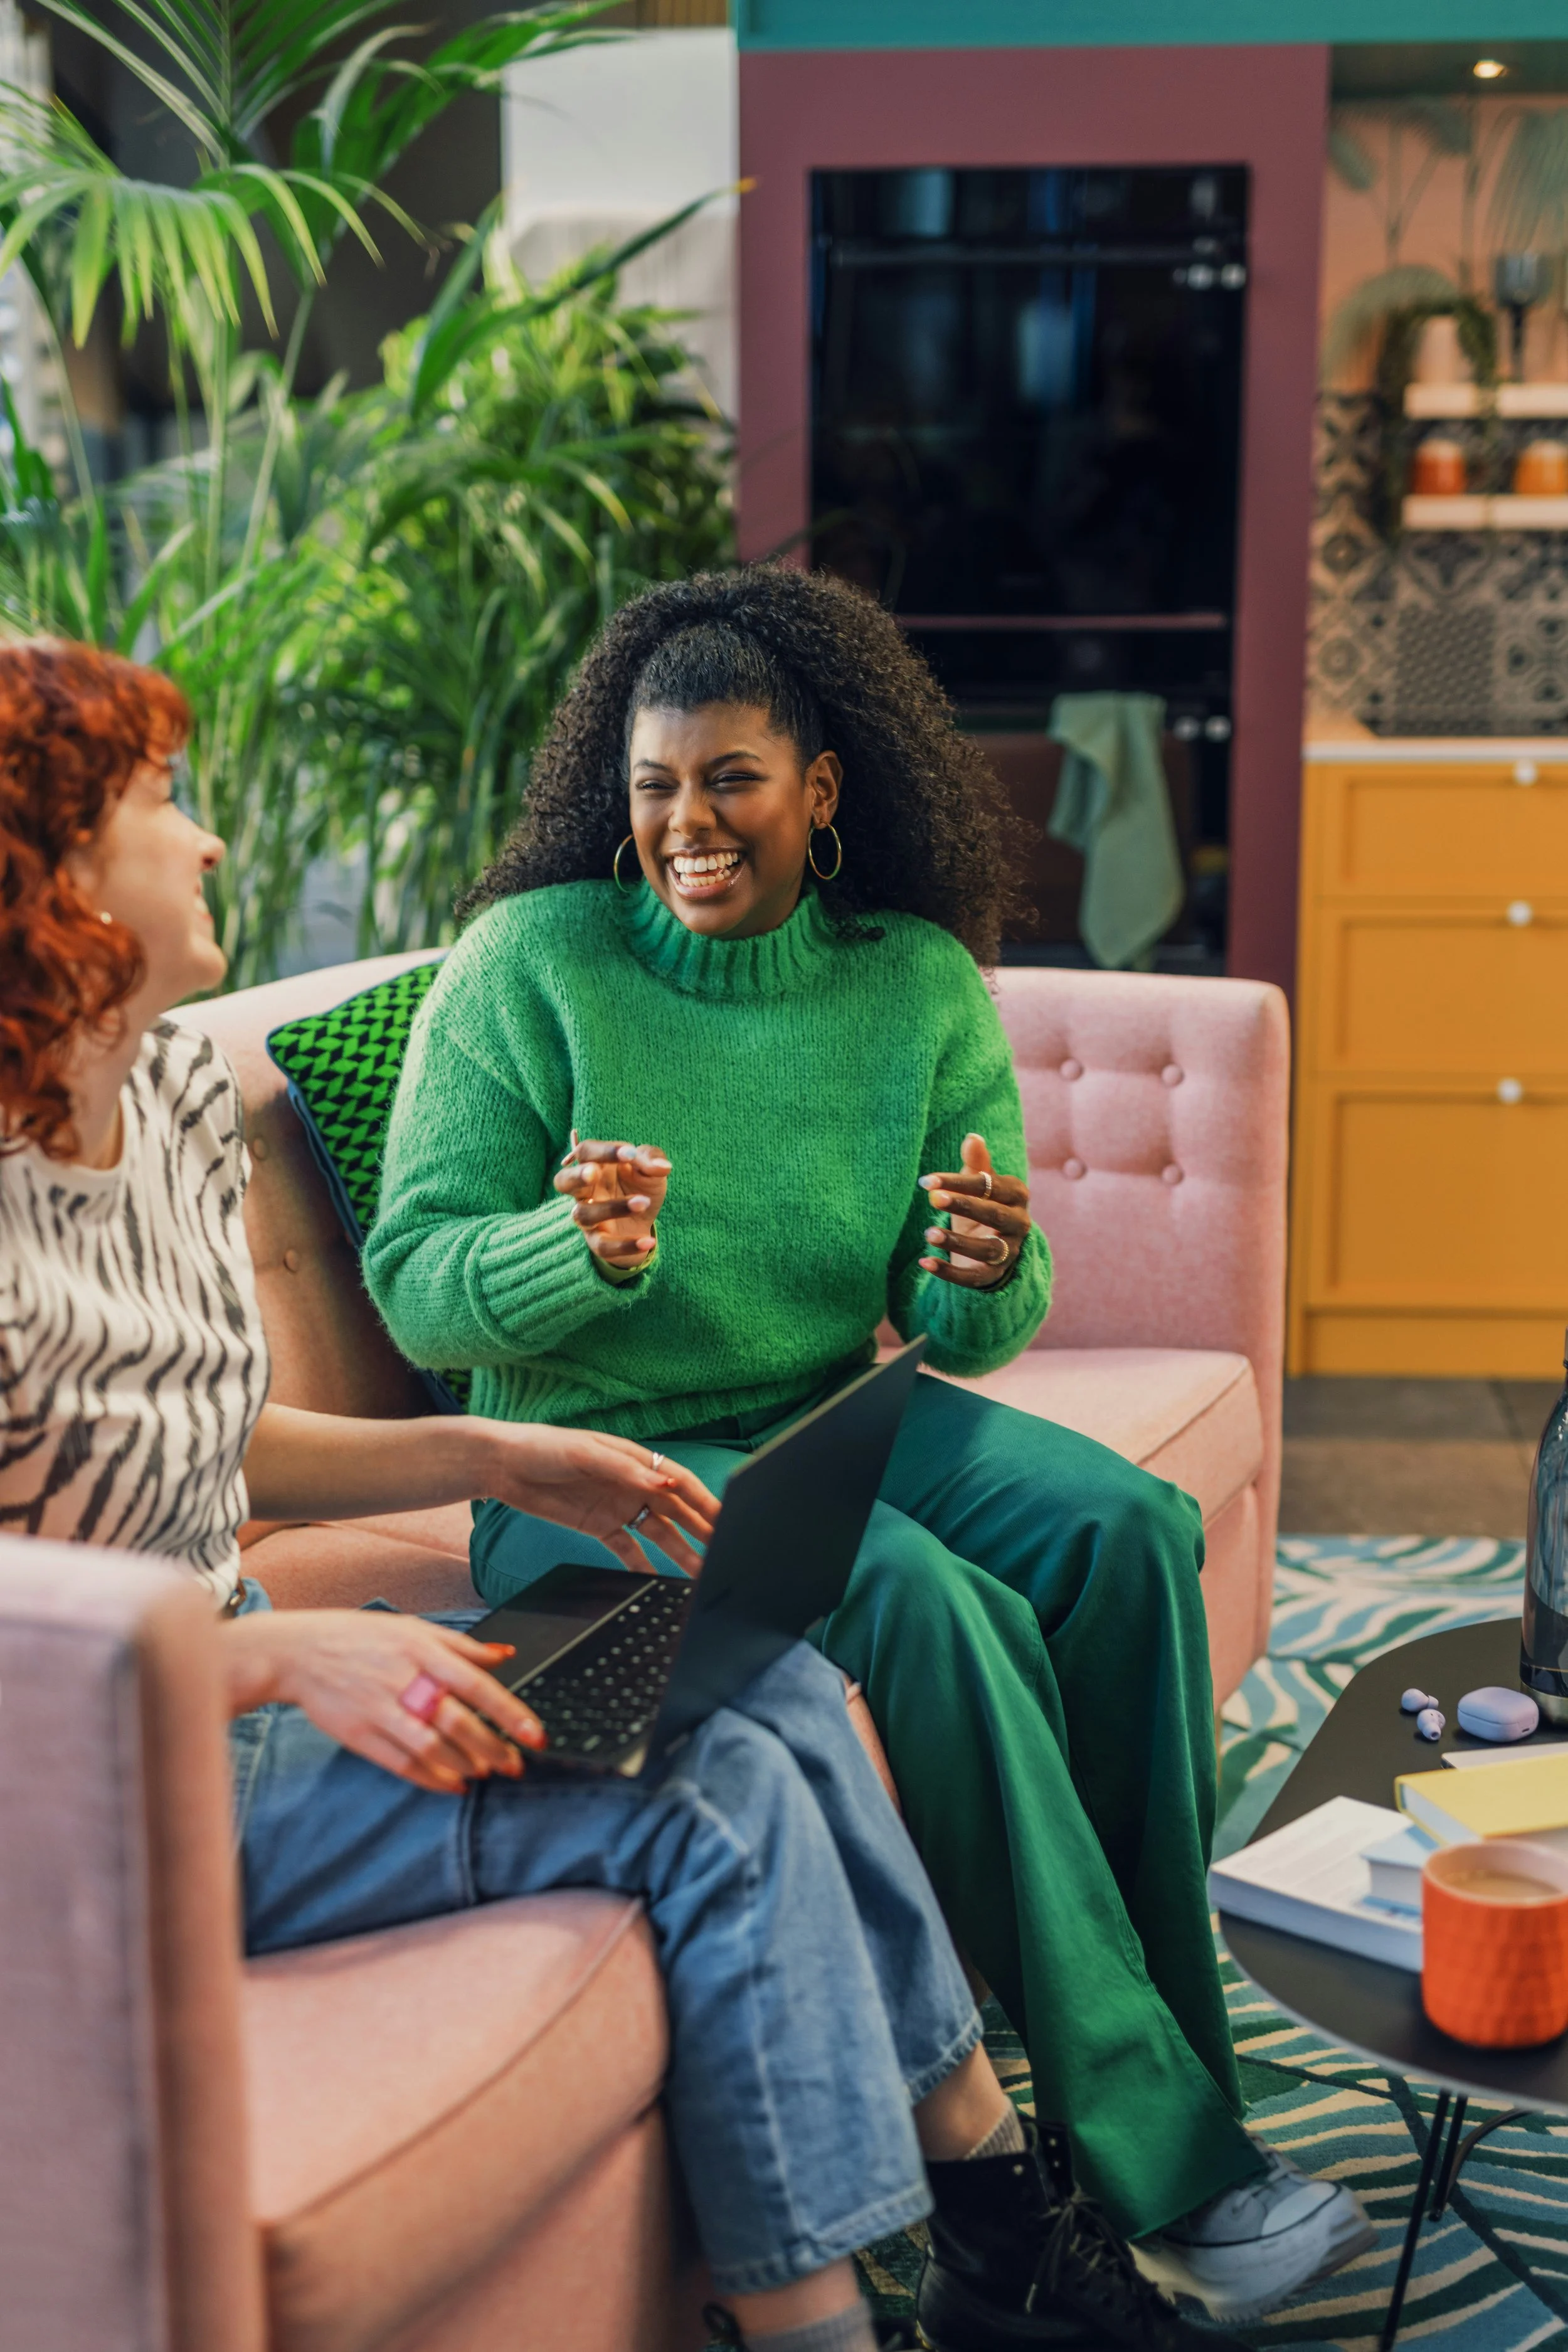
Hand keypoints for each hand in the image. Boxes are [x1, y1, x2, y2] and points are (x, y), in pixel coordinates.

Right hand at [224, 1610, 547, 1794]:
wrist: (297, 1653)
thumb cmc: (360, 1637)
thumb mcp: (411, 1628)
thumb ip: (460, 1645)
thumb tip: (504, 1656)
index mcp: (420, 1650)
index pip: (475, 1684)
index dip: (509, 1711)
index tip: (534, 1733)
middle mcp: (402, 1680)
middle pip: (457, 1721)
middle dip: (493, 1748)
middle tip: (515, 1763)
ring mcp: (379, 1710)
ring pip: (432, 1747)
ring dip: (465, 1765)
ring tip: (487, 1773)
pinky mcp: (360, 1735)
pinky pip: (403, 1764)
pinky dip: (432, 1778)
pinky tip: (452, 1784)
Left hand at [474, 1420, 717, 1574]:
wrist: (502, 1466)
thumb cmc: (544, 1447)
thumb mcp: (587, 1455)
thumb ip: (628, 1470)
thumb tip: (667, 1484)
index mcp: (636, 1460)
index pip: (681, 1482)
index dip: (707, 1502)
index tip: (728, 1521)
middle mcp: (633, 1484)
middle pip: (677, 1511)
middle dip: (702, 1531)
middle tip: (725, 1552)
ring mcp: (618, 1507)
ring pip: (660, 1533)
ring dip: (680, 1553)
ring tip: (700, 1574)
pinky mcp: (600, 1527)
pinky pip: (630, 1550)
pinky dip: (644, 1566)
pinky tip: (658, 1583)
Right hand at [554, 1135, 668, 1268]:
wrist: (644, 1220)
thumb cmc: (640, 1186)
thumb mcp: (650, 1169)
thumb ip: (652, 1160)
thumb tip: (663, 1167)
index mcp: (594, 1165)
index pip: (587, 1151)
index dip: (605, 1151)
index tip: (630, 1154)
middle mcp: (584, 1191)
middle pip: (562, 1181)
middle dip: (576, 1176)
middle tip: (594, 1172)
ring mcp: (587, 1217)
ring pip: (583, 1214)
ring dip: (612, 1207)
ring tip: (643, 1202)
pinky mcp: (597, 1242)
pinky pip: (603, 1246)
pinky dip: (626, 1245)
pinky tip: (649, 1241)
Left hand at [917, 1133, 1030, 1290]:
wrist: (995, 1246)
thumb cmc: (983, 1206)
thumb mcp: (980, 1186)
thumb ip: (977, 1165)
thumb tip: (972, 1137)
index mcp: (1017, 1195)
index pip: (990, 1186)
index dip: (960, 1182)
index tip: (927, 1181)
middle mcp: (1020, 1223)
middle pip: (994, 1214)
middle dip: (964, 1205)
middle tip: (934, 1199)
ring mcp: (1010, 1251)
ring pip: (987, 1248)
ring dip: (957, 1241)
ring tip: (929, 1233)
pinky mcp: (994, 1275)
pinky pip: (974, 1277)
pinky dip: (949, 1272)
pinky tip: (925, 1263)